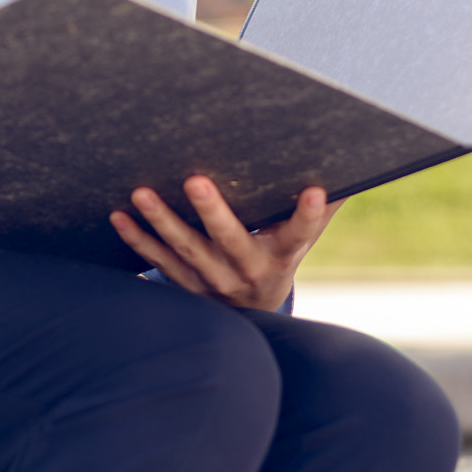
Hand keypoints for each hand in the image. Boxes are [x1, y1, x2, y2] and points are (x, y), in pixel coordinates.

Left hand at [110, 177, 339, 311]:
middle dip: (212, 211)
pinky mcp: (184, 284)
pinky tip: (118, 215)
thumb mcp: (302, 237)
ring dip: (161, 221)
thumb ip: (321, 205)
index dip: (311, 214)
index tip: (317, 190)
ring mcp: (212, 280)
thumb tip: (352, 160)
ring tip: (142, 192)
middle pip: (229, 240)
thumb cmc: (278, 254)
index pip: (301, 233)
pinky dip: (137, 239)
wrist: (250, 312)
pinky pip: (158, 260)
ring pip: (185, 250)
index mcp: (282, 254)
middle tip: (196, 181)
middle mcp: (247, 270)